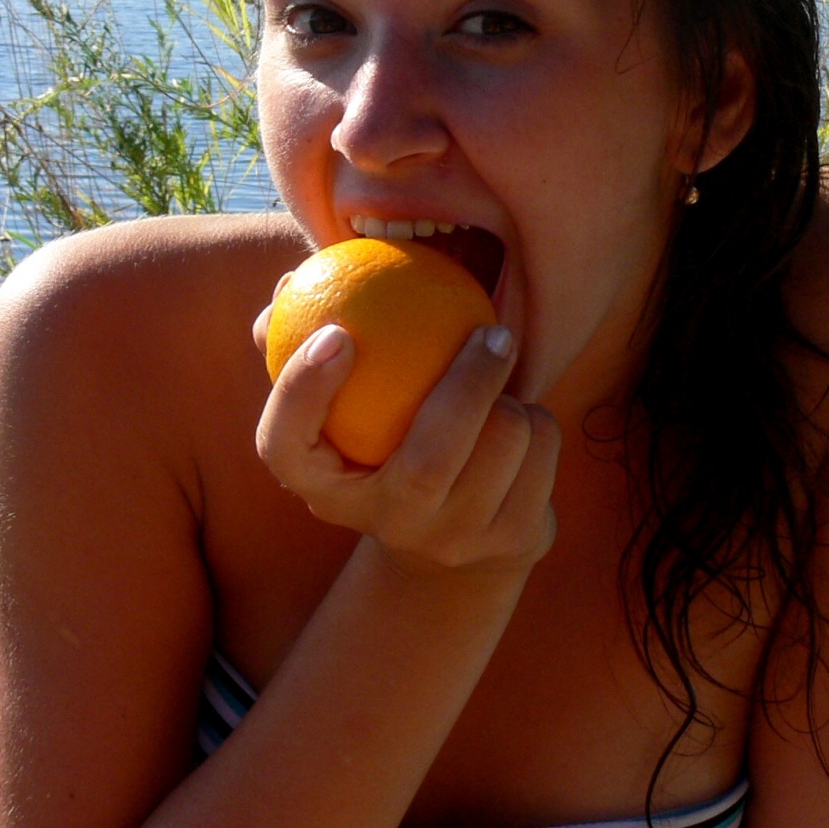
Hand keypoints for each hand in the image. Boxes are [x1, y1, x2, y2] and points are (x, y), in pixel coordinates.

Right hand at [253, 314, 559, 579]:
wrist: (453, 533)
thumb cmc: (385, 434)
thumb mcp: (344, 403)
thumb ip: (307, 345)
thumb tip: (285, 285)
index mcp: (324, 488)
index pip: (285, 446)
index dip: (302, 393)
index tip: (338, 333)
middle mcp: (386, 525)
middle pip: (431, 460)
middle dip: (470, 383)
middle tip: (488, 331)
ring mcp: (454, 542)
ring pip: (504, 442)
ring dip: (510, 400)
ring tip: (500, 389)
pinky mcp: (514, 541)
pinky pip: (543, 452)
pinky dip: (539, 422)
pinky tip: (525, 423)